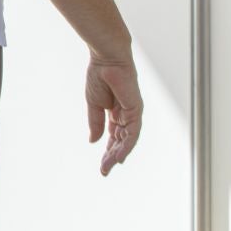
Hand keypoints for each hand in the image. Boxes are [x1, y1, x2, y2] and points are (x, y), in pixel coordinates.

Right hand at [86, 55, 142, 175]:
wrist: (106, 58)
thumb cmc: (99, 76)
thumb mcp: (93, 104)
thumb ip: (95, 123)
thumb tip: (93, 142)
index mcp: (116, 112)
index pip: (114, 137)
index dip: (108, 151)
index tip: (102, 167)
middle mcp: (126, 115)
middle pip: (121, 141)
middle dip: (112, 156)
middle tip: (104, 171)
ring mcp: (132, 113)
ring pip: (127, 140)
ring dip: (118, 154)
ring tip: (108, 166)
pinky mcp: (136, 110)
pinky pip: (132, 132)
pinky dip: (126, 145)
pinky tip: (118, 156)